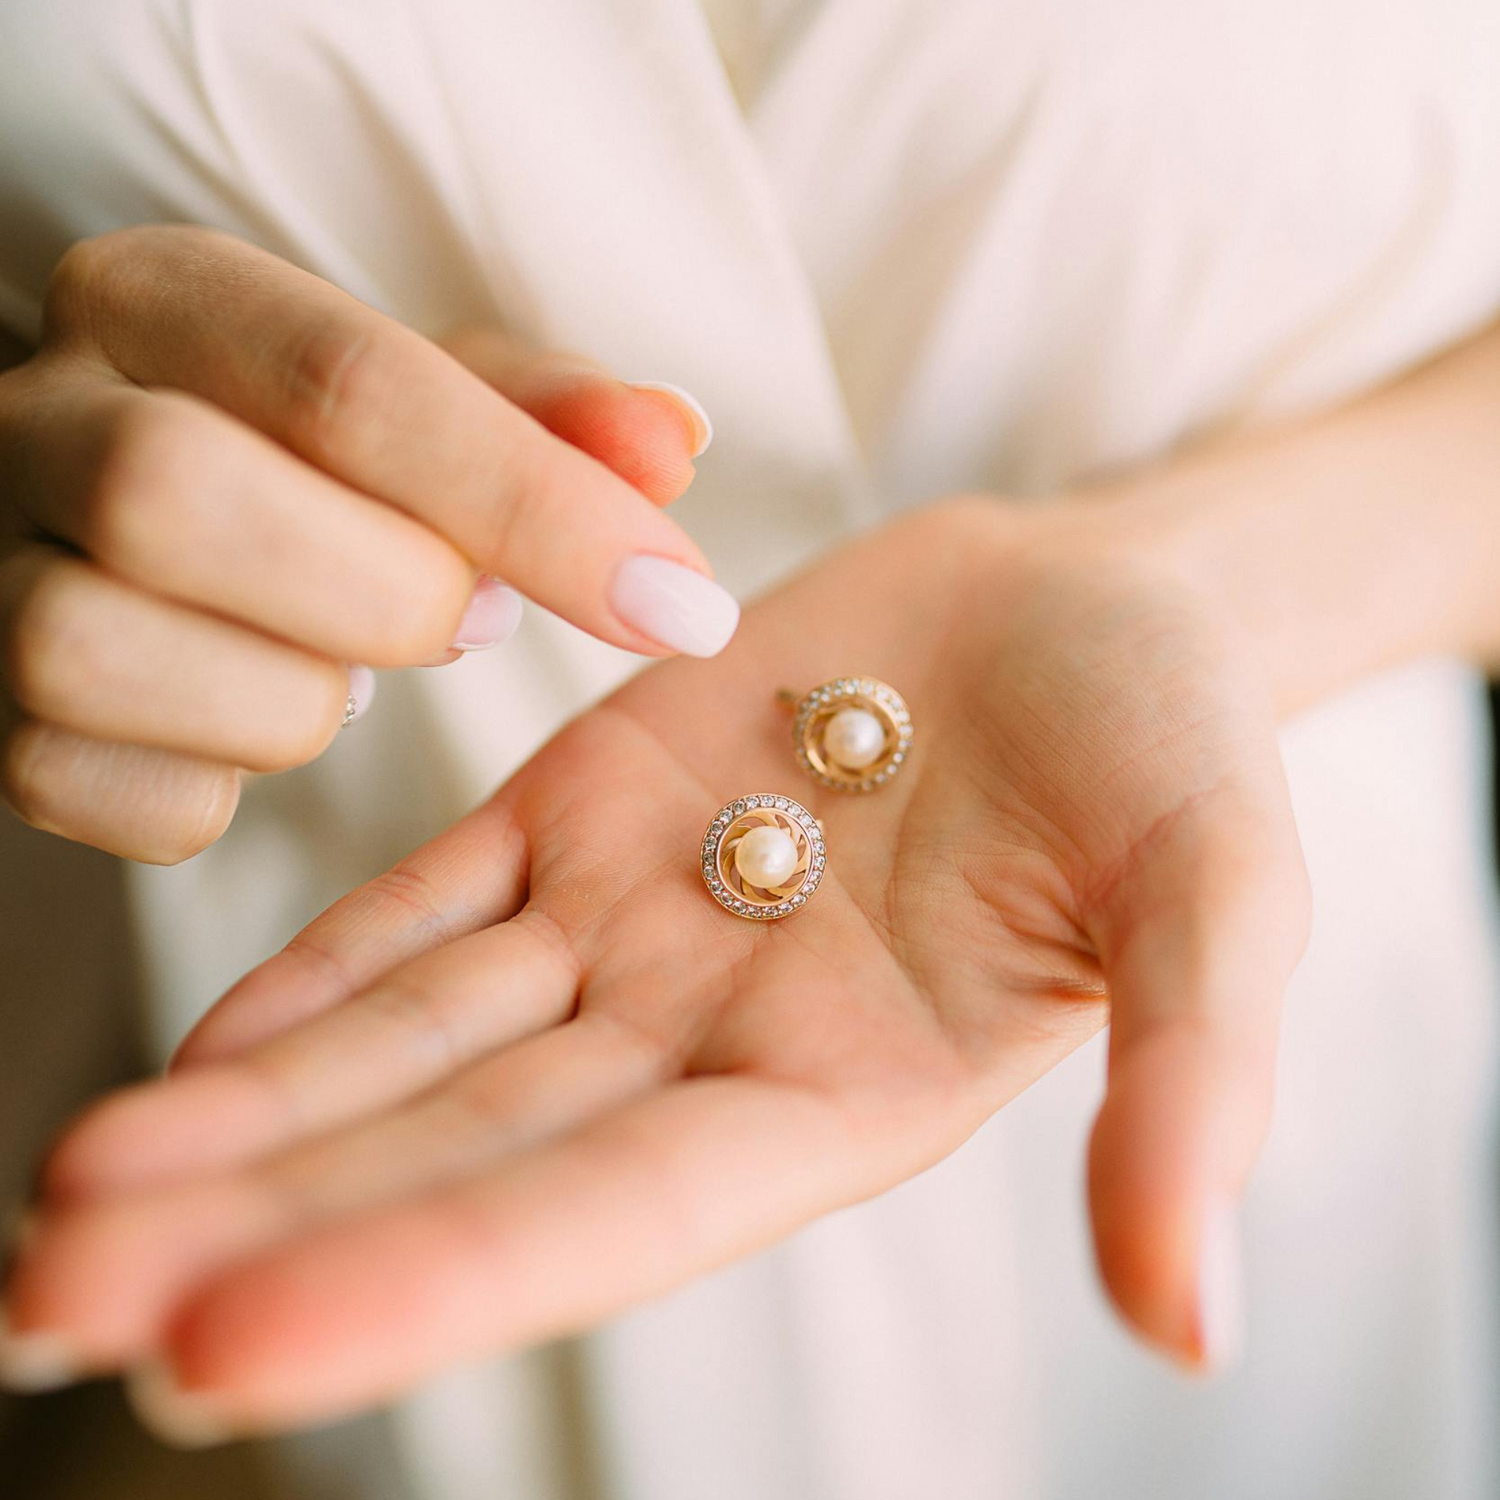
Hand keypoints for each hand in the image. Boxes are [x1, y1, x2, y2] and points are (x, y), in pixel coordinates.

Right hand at [0, 225, 729, 861]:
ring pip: (98, 650)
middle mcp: (36, 413)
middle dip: (381, 595)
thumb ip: (549, 417)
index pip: (350, 382)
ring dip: (289, 700)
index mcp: (166, 299)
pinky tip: (252, 728)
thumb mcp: (433, 404)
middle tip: (471, 619)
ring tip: (347, 667)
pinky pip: (90, 790)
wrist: (138, 515)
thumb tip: (676, 440)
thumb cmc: (315, 463)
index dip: (536, 505)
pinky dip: (212, 790)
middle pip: (174, 493)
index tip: (680, 602)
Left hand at [2, 498, 1308, 1436]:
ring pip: (412, 1042)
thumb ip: (1190, 1083)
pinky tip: (193, 1046)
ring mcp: (634, 923)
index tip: (222, 1344)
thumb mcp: (1217, 895)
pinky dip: (313, 975)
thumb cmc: (1175, 743)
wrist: (1090, 600)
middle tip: (48, 1301)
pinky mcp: (588, 804)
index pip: (608, 1211)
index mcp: (841, 1092)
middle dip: (259, 1227)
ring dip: (243, 1115)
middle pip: (457, 1151)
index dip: (426, 1278)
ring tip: (64, 1196)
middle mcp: (707, 1038)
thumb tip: (1191, 1319)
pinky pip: (430, 905)